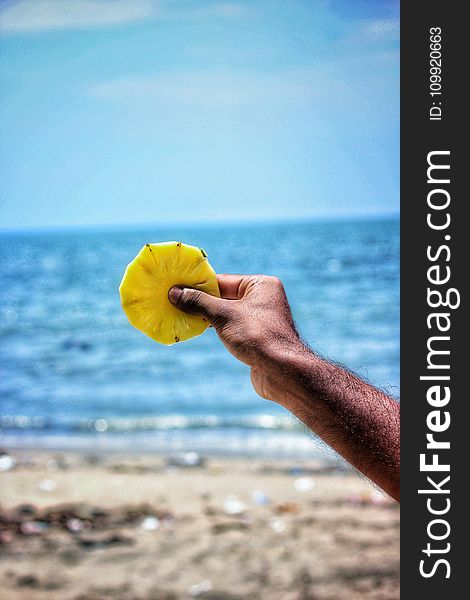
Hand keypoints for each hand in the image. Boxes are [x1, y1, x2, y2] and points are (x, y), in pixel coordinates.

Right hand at [168, 274, 305, 401]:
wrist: (281, 372)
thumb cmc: (256, 336)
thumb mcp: (223, 316)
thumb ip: (198, 302)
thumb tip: (174, 292)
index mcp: (262, 285)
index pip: (223, 281)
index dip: (198, 284)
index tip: (175, 286)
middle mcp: (263, 299)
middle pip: (223, 296)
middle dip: (200, 301)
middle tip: (173, 300)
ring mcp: (260, 319)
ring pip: (225, 313)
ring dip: (205, 315)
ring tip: (179, 315)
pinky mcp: (256, 337)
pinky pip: (230, 327)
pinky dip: (214, 328)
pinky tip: (196, 329)